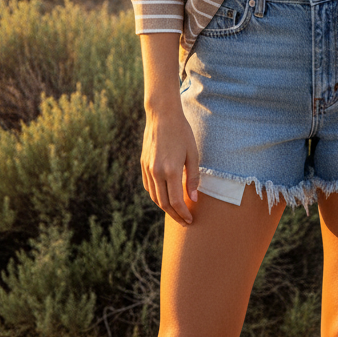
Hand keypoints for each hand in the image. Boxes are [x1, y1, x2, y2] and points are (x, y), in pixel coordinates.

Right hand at [140, 101, 199, 225]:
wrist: (162, 115)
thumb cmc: (182, 132)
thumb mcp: (193, 154)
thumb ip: (193, 177)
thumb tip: (194, 198)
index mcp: (171, 170)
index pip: (176, 201)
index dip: (183, 214)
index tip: (190, 220)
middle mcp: (156, 172)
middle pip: (163, 203)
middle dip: (175, 215)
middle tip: (185, 221)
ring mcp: (147, 169)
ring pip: (154, 196)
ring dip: (165, 208)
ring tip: (176, 212)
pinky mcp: (143, 164)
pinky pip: (148, 186)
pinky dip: (156, 195)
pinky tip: (164, 196)